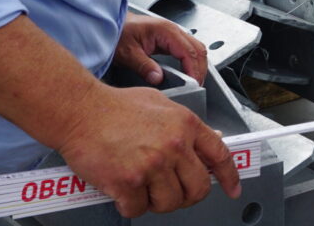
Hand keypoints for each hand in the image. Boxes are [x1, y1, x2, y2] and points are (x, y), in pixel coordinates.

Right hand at [58, 84, 240, 216]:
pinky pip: (138, 209)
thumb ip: (186, 125)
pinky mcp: (128, 183)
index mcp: (186, 124)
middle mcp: (173, 146)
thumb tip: (210, 139)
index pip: (219, 156)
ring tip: (144, 187)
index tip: (233, 189)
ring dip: (158, 201)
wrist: (80, 111)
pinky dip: (131, 205)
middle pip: (198, 188)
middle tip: (175, 192)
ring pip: (170, 203)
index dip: (229, 176)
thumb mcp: (161, 104)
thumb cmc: (115, 107)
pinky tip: (124, 190)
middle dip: (188, 195)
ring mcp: (152, 165)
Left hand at [115, 12, 207, 84]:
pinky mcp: (169, 38)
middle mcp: (172, 30)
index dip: (194, 69)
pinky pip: (188, 49)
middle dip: (199, 69)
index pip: (189, 52)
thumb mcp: (128, 53)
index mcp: (166, 31)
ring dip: (198, 65)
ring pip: (196, 48)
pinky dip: (192, 61)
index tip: (193, 84)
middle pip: (198, 49)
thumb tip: (158, 78)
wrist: (111, 25)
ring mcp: (172, 33)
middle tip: (196, 86)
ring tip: (194, 81)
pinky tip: (188, 71)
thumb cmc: (118, 34)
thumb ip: (144, 66)